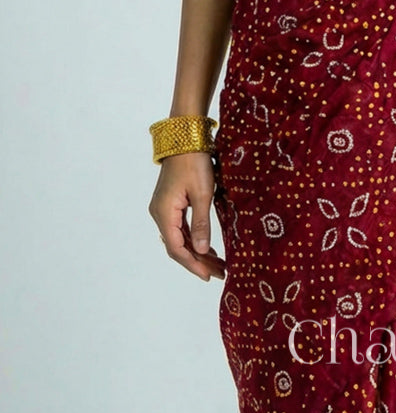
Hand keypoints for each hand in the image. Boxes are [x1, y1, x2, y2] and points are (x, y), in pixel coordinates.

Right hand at [148, 152, 225, 281]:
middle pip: (177, 246)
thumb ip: (201, 223)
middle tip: (219, 272)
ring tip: (217, 264)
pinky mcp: (170, 202)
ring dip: (196, 250)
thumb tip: (201, 250)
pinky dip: (193, 238)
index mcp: (164, 213)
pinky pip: (180, 227)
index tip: (209, 275)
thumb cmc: (194, 162)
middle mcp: (160, 213)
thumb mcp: (202, 194)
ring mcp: (164, 208)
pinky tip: (207, 246)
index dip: (193, 264)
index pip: (176, 248)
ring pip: (179, 237)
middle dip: (197, 260)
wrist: (186, 137)